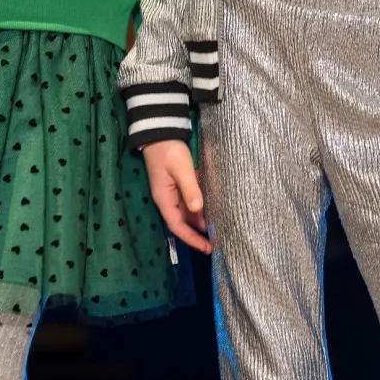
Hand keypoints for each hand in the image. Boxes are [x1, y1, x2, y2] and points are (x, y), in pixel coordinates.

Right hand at [144, 139, 212, 253]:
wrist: (160, 132)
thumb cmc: (169, 150)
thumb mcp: (182, 169)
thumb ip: (190, 189)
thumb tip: (198, 210)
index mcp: (164, 199)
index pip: (177, 226)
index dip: (192, 239)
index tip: (207, 248)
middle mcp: (167, 199)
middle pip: (183, 222)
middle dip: (198, 233)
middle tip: (218, 240)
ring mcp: (172, 192)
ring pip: (187, 213)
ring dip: (201, 220)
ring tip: (218, 227)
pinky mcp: (177, 185)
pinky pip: (189, 201)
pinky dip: (200, 208)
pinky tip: (212, 209)